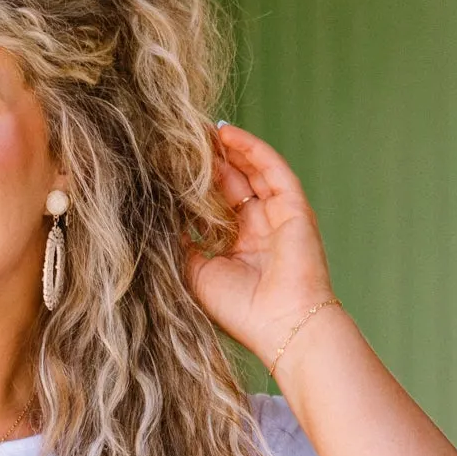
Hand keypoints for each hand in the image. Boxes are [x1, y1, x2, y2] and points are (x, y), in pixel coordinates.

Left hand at [185, 122, 336, 377]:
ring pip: (252, 172)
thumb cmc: (240, 311)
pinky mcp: (295, 207)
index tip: (170, 167)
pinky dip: (251, 149)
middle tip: (184, 139)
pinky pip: (271, 169)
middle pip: (233, 185)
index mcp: (238, 248)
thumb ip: (182, 245)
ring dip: (229, 150)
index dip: (196, 187)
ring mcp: (278, 217)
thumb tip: (161, 218)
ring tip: (202, 130)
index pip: (216, 207)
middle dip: (210, 162)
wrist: (283, 326)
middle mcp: (259, 230)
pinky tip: (227, 134)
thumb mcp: (197, 276)